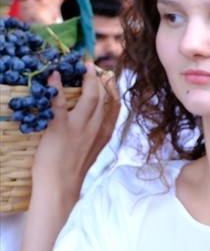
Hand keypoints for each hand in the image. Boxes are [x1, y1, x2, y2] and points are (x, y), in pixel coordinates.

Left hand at [31, 65, 118, 199]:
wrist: (60, 185)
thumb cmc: (72, 169)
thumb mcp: (91, 150)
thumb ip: (94, 133)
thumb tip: (92, 119)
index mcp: (104, 133)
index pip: (115, 106)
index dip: (112, 88)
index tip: (108, 76)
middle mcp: (96, 127)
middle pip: (104, 97)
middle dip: (99, 78)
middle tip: (90, 66)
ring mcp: (80, 127)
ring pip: (90, 96)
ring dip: (86, 78)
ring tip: (81, 66)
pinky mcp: (61, 128)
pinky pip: (59, 103)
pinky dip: (56, 88)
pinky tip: (53, 76)